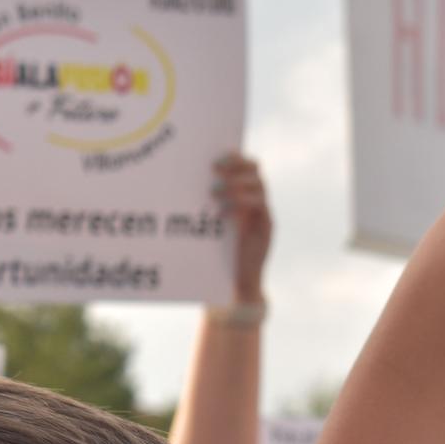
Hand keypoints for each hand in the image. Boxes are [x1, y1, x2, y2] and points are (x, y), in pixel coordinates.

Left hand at [214, 154, 271, 304]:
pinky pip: (260, 206)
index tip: (214, 157)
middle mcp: (257, 202)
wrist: (236, 286)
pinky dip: (241, 204)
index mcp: (243, 196)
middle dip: (236, 165)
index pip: (246, 165)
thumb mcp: (208, 227)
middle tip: (214, 169)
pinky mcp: (267, 228)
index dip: (234, 157)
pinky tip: (222, 213)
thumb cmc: (217, 256)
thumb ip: (203, 209)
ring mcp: (264, 214)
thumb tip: (177, 186)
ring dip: (236, 184)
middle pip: (256, 169)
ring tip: (214, 193)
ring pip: (259, 185)